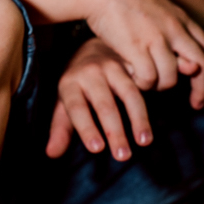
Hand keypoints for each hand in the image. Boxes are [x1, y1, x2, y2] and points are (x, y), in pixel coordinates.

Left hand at [47, 38, 150, 160]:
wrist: (94, 48)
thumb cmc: (78, 83)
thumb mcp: (64, 102)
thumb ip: (60, 128)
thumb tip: (51, 153)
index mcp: (70, 83)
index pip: (78, 108)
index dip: (87, 128)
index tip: (97, 148)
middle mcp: (91, 73)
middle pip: (105, 104)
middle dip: (114, 131)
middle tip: (122, 156)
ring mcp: (113, 67)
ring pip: (128, 94)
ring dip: (138, 120)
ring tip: (144, 142)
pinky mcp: (131, 66)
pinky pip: (143, 86)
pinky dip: (147, 106)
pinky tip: (151, 126)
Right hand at [83, 0, 203, 107]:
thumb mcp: (158, 9)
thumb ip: (174, 29)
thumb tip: (187, 60)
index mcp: (181, 18)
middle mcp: (174, 29)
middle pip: (201, 66)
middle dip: (202, 89)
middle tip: (197, 104)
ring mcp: (156, 38)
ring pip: (171, 78)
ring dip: (160, 86)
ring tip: (147, 81)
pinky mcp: (136, 48)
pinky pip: (148, 79)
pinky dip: (142, 84)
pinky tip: (133, 77)